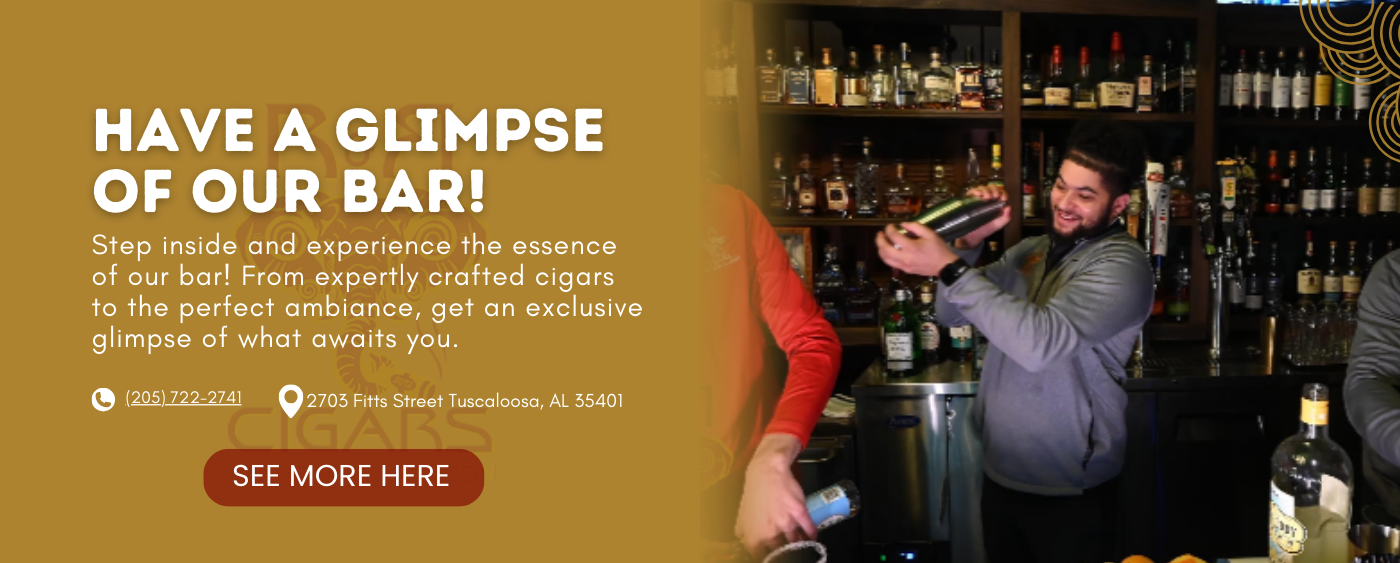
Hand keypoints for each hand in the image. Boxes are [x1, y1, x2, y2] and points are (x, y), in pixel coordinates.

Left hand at [735, 434, 814, 560]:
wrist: (767, 471)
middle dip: (788, 550)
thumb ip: (743, 533)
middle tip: (790, 548)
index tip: (776, 556)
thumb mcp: (742, 515)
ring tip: (803, 542)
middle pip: (784, 551)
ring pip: (797, 541)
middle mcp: (770, 533)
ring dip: (801, 543)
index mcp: (755, 536)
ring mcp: (786, 523)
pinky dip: (812, 534)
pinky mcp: (799, 513)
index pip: (763, 557)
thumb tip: (743, 542)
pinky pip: (810, 529)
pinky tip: (812, 535)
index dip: (771, 558)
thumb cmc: (755, 492)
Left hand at [877, 221, 958, 276]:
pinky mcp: (905, 270)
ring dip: (880, 249)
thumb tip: (902, 224)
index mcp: (911, 247)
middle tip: (880, 233)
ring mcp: (904, 266)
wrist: (944, 266)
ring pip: (885, 259)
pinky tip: (889, 250)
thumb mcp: (929, 233)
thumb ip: (915, 226)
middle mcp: (904, 257)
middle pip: (884, 249)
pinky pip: (891, 264)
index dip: (889, 229)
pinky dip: (886, 256)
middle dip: (879, 240)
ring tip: (882, 242)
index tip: (890, 225)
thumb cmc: (938, 249)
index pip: (894, 236)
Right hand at [956, 183, 1011, 248]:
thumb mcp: (998, 225)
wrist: (973, 237)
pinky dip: (975, 191)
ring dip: (985, 190)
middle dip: (994, 189)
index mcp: (995, 203)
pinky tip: (978, 194)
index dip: (1003, 193)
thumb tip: (1009, 207)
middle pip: (991, 187)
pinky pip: (971, 192)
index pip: (1001, 193)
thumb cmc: (985, 229)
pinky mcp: (969, 200)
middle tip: (994, 196)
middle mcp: (987, 199)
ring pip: (982, 188)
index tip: (1003, 198)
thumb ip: (1006, 217)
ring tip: (986, 197)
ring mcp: (977, 199)